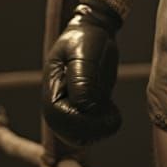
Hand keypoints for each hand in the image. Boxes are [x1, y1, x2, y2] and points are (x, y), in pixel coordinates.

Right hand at [42, 0, 122, 146]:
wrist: (94, 32)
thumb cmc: (86, 39)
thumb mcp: (84, 53)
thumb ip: (82, 78)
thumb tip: (84, 106)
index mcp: (52, 88)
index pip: (58, 117)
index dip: (79, 121)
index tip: (104, 111)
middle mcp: (59, 102)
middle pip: (68, 132)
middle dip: (92, 131)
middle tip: (113, 117)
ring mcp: (71, 107)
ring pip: (80, 135)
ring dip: (99, 131)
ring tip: (113, 112)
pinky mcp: (85, 108)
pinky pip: (91, 129)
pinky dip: (103, 126)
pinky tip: (112, 110)